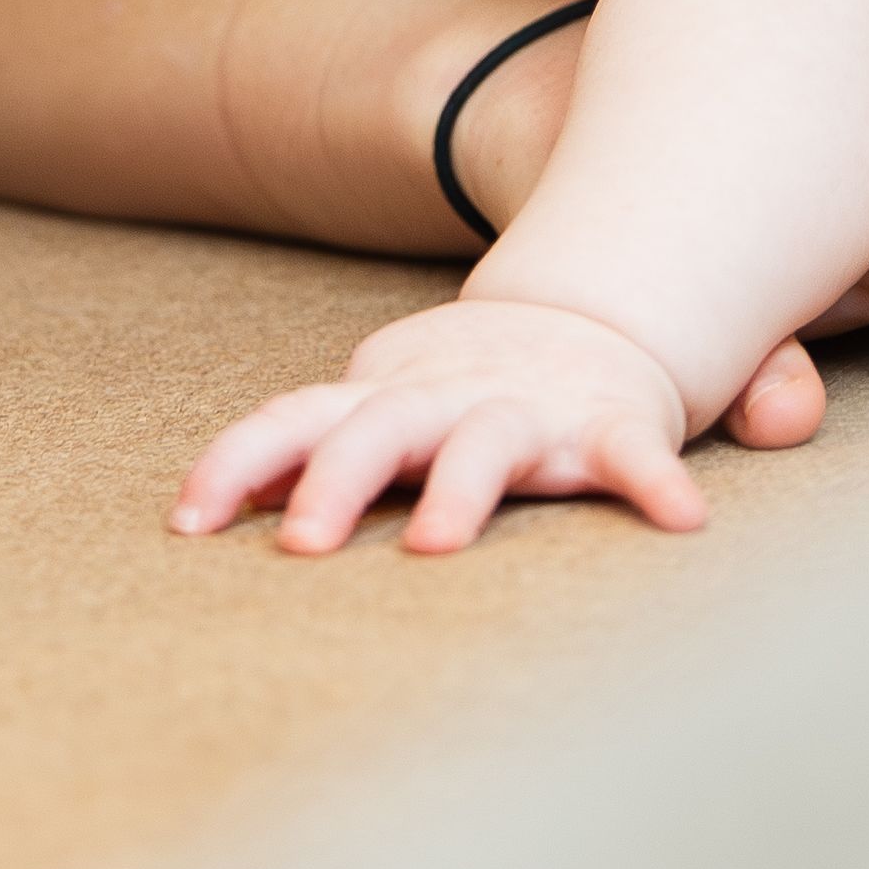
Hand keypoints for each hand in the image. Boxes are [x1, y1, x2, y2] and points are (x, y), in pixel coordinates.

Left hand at [177, 292, 710, 557]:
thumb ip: (297, 451)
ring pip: (487, 448)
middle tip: (302, 547)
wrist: (584, 321)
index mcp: (382, 399)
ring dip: (459, 491)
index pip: (294, 419)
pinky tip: (678, 519)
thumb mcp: (377, 406)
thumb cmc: (455, 393)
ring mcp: (529, 412)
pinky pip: (635, 454)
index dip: (239, 463)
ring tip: (435, 544)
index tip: (190, 521)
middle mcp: (446, 402)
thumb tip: (191, 511)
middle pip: (377, 431)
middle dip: (335, 482)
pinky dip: (655, 481)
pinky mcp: (608, 425)